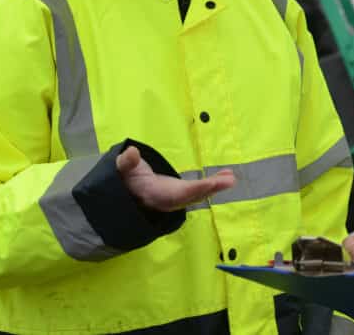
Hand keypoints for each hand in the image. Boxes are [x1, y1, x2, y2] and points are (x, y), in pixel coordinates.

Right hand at [116, 145, 235, 211]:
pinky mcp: (182, 194)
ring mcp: (176, 198)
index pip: (175, 195)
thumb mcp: (122, 170)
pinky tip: (227, 175)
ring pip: (198, 195)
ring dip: (215, 187)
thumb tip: (131, 152)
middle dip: (209, 189)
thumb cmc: (126, 179)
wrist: (126, 193)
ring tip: (231, 177)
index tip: (209, 184)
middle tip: (229, 181)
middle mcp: (167, 201)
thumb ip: (126, 163)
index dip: (192, 191)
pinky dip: (213, 184)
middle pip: (191, 196)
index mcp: (154, 195)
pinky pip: (199, 190)